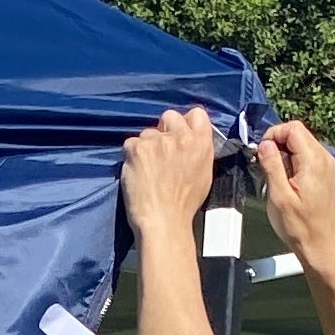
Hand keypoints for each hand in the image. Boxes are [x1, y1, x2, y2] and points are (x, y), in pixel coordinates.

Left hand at [120, 107, 221, 249]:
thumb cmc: (183, 204)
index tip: (179, 134)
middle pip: (169, 116)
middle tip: (160, 151)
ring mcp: (158, 141)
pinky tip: (137, 173)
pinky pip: (130, 144)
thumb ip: (199, 150)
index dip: (185, 122)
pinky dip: (131, 157)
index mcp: (201, 142)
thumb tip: (189, 139)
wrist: (164, 221)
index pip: (196, 113)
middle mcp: (181, 137)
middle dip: (163, 130)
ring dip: (146, 147)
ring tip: (148, 170)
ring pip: (147, 133)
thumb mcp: (204, 173)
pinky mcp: (138, 149)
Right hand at [251, 120, 334, 269]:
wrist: (319, 244)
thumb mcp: (279, 196)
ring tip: (274, 174)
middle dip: (277, 143)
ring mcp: (325, 165)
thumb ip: (272, 165)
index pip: (293, 128)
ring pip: (301, 143)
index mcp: (313, 161)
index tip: (261, 152)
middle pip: (297, 133)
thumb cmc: (300, 226)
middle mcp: (323, 159)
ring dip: (283, 152)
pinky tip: (284, 179)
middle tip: (264, 163)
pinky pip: (305, 155)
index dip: (273, 135)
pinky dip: (291, 160)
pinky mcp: (323, 173)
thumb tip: (265, 145)